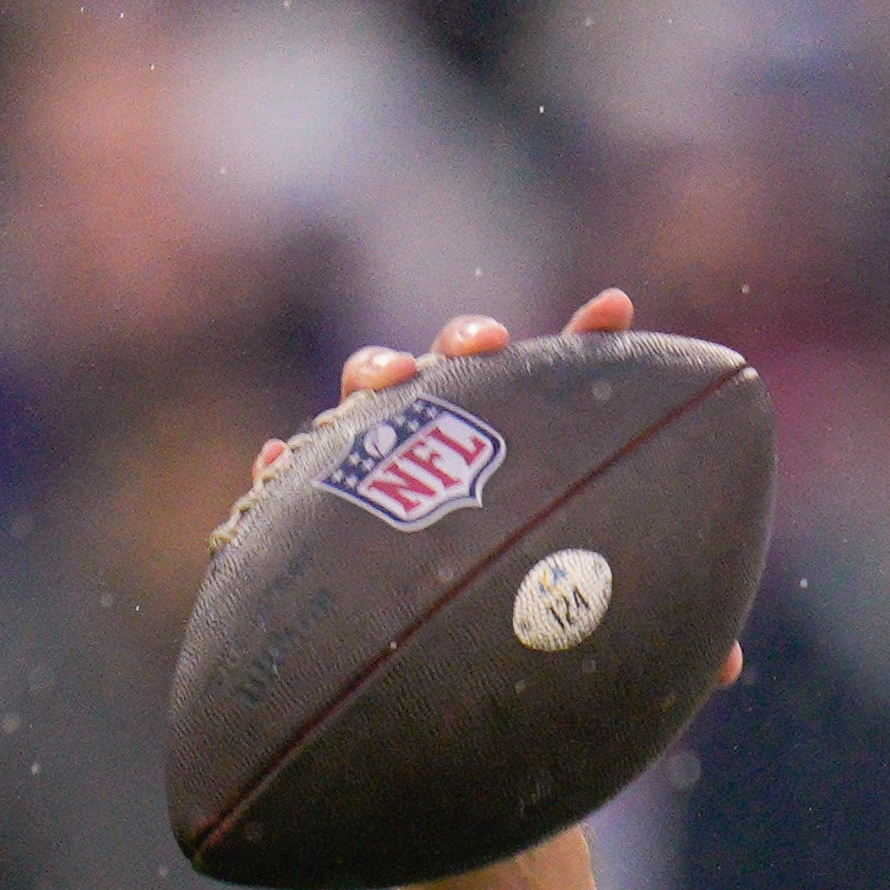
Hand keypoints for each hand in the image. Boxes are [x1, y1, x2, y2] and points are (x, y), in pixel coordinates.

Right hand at [223, 287, 740, 690]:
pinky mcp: (314, 521)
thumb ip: (650, 634)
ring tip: (388, 380)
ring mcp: (380, 478)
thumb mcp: (594, 639)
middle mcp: (452, 455)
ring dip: (375, 375)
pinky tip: (278, 461)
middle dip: (465, 341)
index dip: (588, 341)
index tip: (617, 310)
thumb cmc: (528, 652)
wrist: (431, 710)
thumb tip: (727, 666)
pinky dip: (284, 466)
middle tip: (483, 346)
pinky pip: (287, 488)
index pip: (560, 385)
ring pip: (370, 404)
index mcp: (525, 460)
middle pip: (457, 372)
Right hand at [248, 286, 637, 485]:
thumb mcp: (554, 432)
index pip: (458, 357)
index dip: (469, 343)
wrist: (474, 592)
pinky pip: (282, 488)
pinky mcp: (316, 512)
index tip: (494, 342)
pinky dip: (274, 468)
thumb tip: (617, 297)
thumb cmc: (514, 495)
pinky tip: (273, 458)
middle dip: (385, 368)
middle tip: (406, 375)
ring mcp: (352, 466)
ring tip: (350, 406)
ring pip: (329, 427)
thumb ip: (586, 364)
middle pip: (378, 379)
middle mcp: (399, 425)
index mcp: (460, 404)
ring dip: (329, 416)